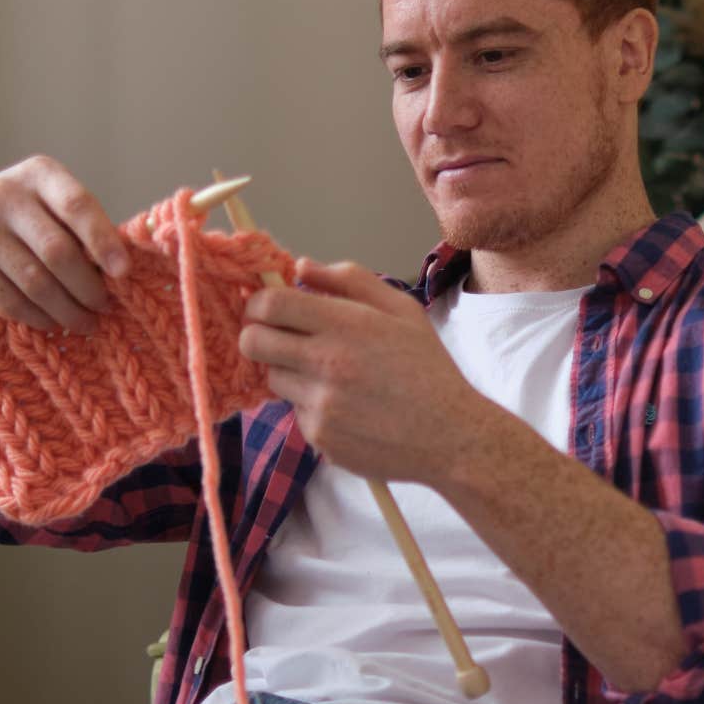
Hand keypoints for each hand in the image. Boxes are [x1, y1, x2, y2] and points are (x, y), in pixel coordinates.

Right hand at [0, 155, 129, 333]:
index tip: (124, 272)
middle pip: (57, 250)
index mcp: (39, 173)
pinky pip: (8, 298)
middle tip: (104, 307)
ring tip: (85, 322)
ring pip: (34, 280)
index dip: (103, 241)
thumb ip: (81, 229)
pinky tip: (53, 323)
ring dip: (66, 309)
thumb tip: (120, 271)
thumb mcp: (51, 209)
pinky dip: (37, 317)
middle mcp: (3, 192)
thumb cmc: (24, 224)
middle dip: (87, 286)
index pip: (77, 205)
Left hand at [238, 258, 495, 486]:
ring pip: (273, 378)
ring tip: (330, 375)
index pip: (270, 304)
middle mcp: (327, 364)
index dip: (258, 302)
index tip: (267, 306)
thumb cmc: (427, 368)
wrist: (450, 435)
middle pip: (254, 342)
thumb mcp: (401, 310)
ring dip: (290, 372)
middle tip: (279, 337)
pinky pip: (295, 413)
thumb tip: (302, 266)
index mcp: (346, 325)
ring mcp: (320, 404)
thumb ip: (350, 279)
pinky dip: (312, 406)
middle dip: (258, 335)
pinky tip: (348, 407)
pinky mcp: (319, 436)